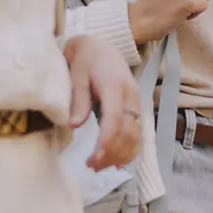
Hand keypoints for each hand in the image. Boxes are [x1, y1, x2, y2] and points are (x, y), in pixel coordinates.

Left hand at [65, 34, 141, 170]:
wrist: (101, 46)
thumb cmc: (85, 60)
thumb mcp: (77, 75)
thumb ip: (78, 100)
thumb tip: (74, 125)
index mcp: (115, 85)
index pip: (115, 119)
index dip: (106, 142)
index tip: (93, 159)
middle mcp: (131, 95)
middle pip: (127, 131)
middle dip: (111, 153)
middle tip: (91, 167)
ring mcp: (136, 102)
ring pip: (135, 135)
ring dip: (120, 154)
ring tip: (100, 167)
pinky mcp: (136, 108)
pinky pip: (138, 133)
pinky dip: (131, 149)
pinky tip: (119, 162)